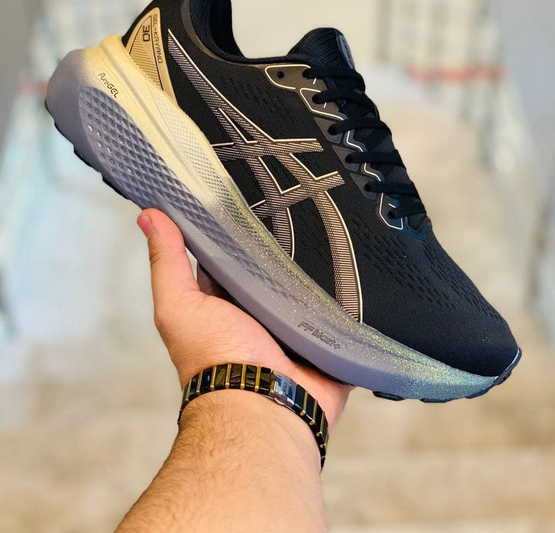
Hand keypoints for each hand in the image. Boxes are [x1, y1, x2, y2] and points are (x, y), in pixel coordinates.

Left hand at [137, 208, 351, 427]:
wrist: (263, 407)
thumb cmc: (215, 359)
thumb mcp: (180, 304)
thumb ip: (167, 263)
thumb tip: (148, 216)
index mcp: (222, 305)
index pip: (228, 258)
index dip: (234, 231)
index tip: (247, 195)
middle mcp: (256, 316)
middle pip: (271, 271)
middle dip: (284, 247)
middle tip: (299, 207)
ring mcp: (292, 330)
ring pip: (308, 289)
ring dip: (319, 270)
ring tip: (334, 231)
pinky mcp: (325, 343)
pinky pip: (341, 315)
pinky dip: (348, 300)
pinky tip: (359, 271)